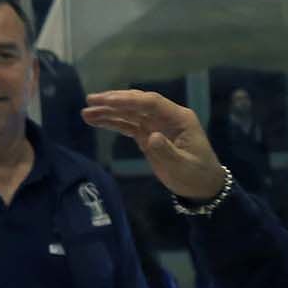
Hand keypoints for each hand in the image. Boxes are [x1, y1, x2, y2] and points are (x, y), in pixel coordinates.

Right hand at [81, 89, 227, 199]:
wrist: (202, 186)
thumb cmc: (195, 175)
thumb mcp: (183, 166)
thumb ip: (167, 151)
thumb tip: (151, 137)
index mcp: (178, 118)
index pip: (151, 103)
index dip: (129, 100)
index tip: (108, 101)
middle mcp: (166, 116)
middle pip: (138, 103)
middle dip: (114, 101)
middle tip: (91, 101)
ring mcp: (156, 125)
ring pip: (130, 113)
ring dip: (108, 112)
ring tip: (86, 113)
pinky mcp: (148, 135)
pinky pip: (128, 125)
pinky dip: (112, 123)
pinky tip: (95, 121)